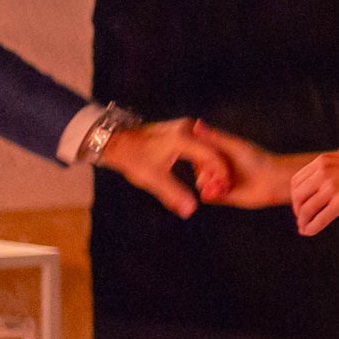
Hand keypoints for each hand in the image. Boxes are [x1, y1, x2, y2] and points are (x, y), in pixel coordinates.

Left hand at [95, 118, 229, 217]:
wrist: (114, 140)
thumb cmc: (132, 157)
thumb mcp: (152, 178)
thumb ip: (173, 194)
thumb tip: (190, 211)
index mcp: (183, 138)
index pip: (212, 156)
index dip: (221, 173)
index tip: (224, 188)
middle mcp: (188, 128)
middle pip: (214, 150)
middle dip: (218, 170)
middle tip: (219, 189)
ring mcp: (186, 127)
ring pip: (209, 147)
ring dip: (212, 165)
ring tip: (212, 183)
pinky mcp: (183, 130)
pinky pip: (201, 144)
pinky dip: (204, 159)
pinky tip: (203, 173)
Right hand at [187, 121, 307, 208]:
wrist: (272, 179)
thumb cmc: (257, 158)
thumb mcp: (233, 145)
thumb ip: (214, 136)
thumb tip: (196, 122)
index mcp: (217, 154)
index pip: (197, 154)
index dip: (201, 155)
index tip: (211, 155)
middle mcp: (216, 168)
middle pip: (198, 169)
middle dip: (207, 170)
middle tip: (222, 171)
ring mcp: (218, 182)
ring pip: (200, 183)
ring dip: (209, 182)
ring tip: (224, 181)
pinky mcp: (221, 196)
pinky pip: (206, 197)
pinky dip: (210, 193)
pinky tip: (223, 189)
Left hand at [289, 149, 338, 236]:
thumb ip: (329, 172)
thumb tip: (318, 190)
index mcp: (322, 162)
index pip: (296, 181)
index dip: (296, 196)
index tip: (300, 205)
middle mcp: (323, 173)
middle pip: (297, 195)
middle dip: (298, 209)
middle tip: (302, 218)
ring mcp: (332, 187)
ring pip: (306, 209)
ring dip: (303, 221)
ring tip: (304, 227)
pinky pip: (320, 218)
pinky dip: (311, 227)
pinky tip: (309, 232)